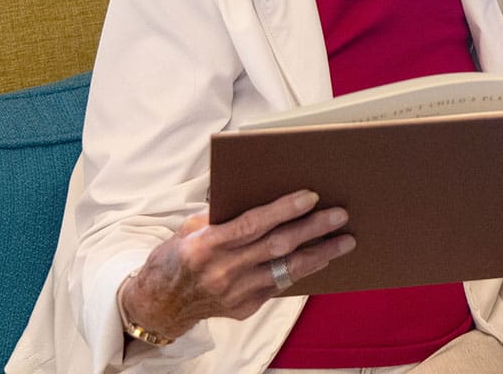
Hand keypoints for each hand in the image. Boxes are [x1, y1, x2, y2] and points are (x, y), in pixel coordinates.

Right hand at [118, 190, 354, 341]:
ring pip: (286, 271)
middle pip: (277, 247)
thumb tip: (256, 193)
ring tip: (345, 241)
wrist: (158, 306)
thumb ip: (221, 215)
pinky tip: (320, 258)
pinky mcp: (244, 309)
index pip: (253, 224)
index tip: (310, 196)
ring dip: (319, 254)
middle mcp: (223, 271)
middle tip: (339, 215)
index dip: (284, 210)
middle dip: (313, 229)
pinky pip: (280, 286)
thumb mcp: (189, 229)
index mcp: (207, 245)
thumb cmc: (175, 258)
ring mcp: (235, 293)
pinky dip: (301, 271)